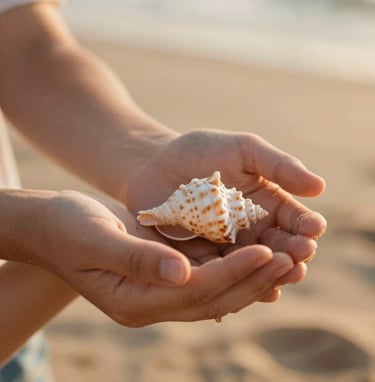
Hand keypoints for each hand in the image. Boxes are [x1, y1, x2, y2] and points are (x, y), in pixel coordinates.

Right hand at [36, 191, 294, 324]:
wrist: (54, 225)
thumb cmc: (68, 228)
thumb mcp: (96, 239)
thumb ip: (136, 258)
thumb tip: (181, 273)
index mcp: (133, 300)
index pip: (195, 291)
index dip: (232, 272)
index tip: (265, 251)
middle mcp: (151, 303)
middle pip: (213, 298)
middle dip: (252, 279)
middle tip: (289, 259)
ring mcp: (159, 290)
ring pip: (215, 289)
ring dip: (250, 275)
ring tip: (284, 256)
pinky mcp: (164, 273)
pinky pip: (207, 275)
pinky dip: (233, 266)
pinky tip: (256, 251)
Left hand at [124, 130, 326, 288]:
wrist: (153, 164)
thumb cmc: (200, 151)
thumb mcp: (242, 149)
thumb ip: (278, 165)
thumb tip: (320, 186)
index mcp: (265, 202)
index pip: (293, 218)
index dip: (305, 224)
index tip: (313, 229)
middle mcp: (251, 229)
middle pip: (278, 247)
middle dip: (292, 253)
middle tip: (300, 258)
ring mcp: (226, 247)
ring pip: (252, 266)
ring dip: (269, 274)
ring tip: (281, 278)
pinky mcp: (201, 259)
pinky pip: (221, 274)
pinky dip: (234, 283)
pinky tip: (247, 291)